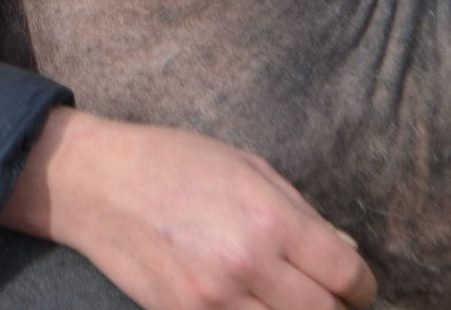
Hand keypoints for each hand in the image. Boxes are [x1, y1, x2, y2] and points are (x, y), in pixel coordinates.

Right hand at [0, 108, 375, 309]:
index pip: (346, 276)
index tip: (352, 284)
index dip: (360, 285)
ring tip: (281, 298)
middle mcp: (247, 263)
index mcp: (268, 217)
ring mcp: (214, 300)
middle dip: (332, 307)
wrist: (97, 182)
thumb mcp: (243, 165)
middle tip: (320, 294)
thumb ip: (298, 211)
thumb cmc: (172, 161)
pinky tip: (247, 303)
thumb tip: (345, 252)